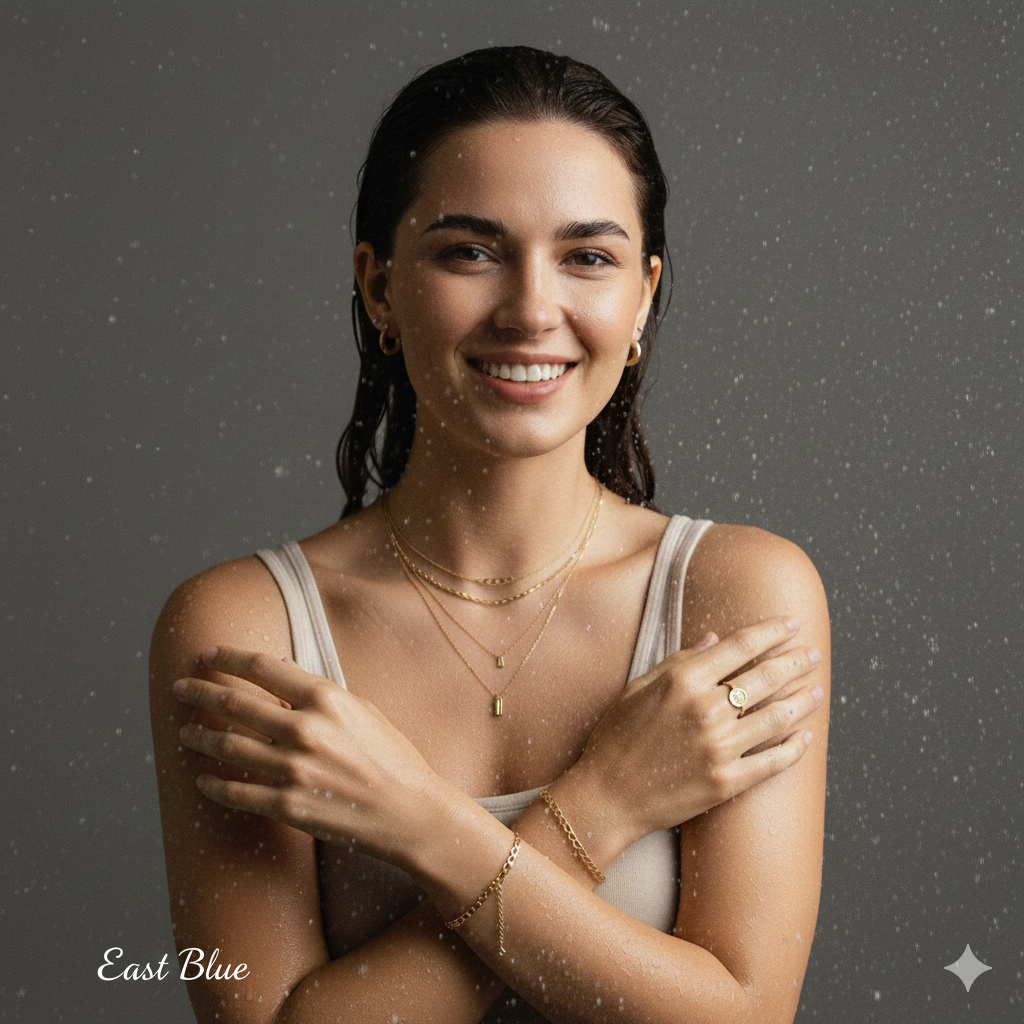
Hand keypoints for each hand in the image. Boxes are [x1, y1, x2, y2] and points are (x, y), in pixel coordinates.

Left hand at [172, 647, 440, 868]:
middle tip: (181, 687)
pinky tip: (202, 779)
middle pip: (236, 703)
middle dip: (202, 692)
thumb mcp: (364, 711)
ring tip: (184, 732)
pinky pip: (237, 793)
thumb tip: (281, 672)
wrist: (410, 814)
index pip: (264, 667)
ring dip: (199, 737)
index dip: (230, 658)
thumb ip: (320, 693)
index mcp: (326, 698)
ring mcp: (293, 769)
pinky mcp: (288, 805)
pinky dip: (214, 785)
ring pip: (228, 747)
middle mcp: (305, 729)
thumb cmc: (393, 758)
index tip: (208, 654)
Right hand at [568, 616, 822, 850]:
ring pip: (777, 717)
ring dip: (802, 701)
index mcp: (683, 680)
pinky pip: (772, 761)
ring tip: (817, 692)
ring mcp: (719, 747)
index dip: (772, 632)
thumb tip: (714, 639)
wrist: (606, 797)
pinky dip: (794, 748)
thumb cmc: (615, 738)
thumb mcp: (637, 688)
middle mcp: (706, 709)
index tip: (792, 624)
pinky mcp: (727, 782)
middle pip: (766, 677)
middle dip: (795, 661)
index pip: (741, 647)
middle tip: (813, 654)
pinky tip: (804, 737)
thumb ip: (678, 661)